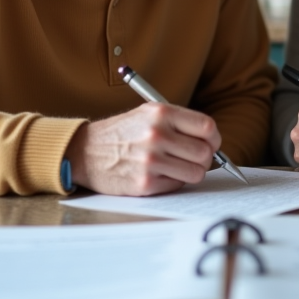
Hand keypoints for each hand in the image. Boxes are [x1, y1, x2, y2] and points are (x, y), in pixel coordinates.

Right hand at [66, 103, 220, 195]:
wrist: (85, 151)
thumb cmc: (122, 132)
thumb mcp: (148, 113)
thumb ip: (179, 122)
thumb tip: (212, 140)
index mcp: (161, 113)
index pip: (207, 127)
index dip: (214, 138)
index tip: (211, 143)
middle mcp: (157, 135)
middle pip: (205, 153)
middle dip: (204, 158)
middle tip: (194, 158)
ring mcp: (150, 161)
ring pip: (196, 173)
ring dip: (191, 172)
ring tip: (177, 166)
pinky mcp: (144, 183)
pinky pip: (177, 186)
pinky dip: (173, 182)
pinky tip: (160, 174)